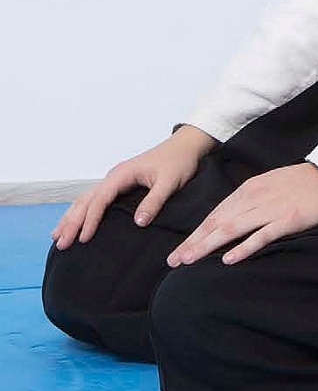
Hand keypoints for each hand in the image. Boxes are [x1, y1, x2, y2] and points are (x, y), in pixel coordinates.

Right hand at [51, 125, 217, 249]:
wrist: (186, 146)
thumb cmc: (179, 161)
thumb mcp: (170, 182)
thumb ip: (154, 201)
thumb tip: (138, 223)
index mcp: (122, 174)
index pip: (100, 200)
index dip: (90, 220)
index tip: (83, 238)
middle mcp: (114, 176)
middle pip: (86, 200)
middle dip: (72, 222)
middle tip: (61, 244)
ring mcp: (115, 180)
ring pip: (86, 199)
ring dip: (72, 217)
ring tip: (57, 236)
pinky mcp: (120, 184)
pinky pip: (95, 198)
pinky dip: (82, 211)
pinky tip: (76, 222)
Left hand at [166, 163, 317, 266]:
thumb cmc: (305, 181)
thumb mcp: (272, 183)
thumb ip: (251, 199)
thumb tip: (231, 218)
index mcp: (249, 188)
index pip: (215, 214)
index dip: (195, 233)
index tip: (179, 249)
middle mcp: (255, 198)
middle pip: (217, 223)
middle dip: (193, 242)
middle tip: (173, 261)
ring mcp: (271, 209)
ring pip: (231, 229)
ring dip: (207, 245)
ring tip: (190, 261)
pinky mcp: (289, 219)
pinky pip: (261, 236)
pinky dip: (243, 247)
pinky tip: (228, 259)